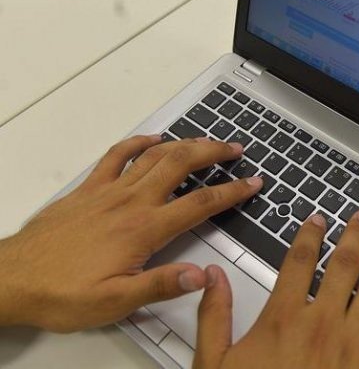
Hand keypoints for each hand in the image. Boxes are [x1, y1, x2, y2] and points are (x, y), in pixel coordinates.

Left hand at [0, 135, 261, 331]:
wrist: (13, 278)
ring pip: (155, 155)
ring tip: (207, 140)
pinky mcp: (89, 189)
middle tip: (236, 149)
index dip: (231, 191)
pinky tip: (152, 138)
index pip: (200, 203)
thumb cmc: (62, 293)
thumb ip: (160, 285)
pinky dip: (137, 142)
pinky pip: (116, 155)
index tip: (252, 182)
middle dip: (214, 153)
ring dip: (186, 144)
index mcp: (143, 229)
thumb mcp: (115, 302)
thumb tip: (201, 274)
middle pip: (182, 165)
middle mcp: (131, 202)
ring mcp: (109, 191)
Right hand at [194, 210, 358, 368]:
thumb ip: (215, 316)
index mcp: (285, 318)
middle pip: (343, 266)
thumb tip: (212, 276)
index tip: (318, 219)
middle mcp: (323, 324)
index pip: (299, 261)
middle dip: (356, 237)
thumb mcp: (215, 363)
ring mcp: (353, 346)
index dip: (310, 235)